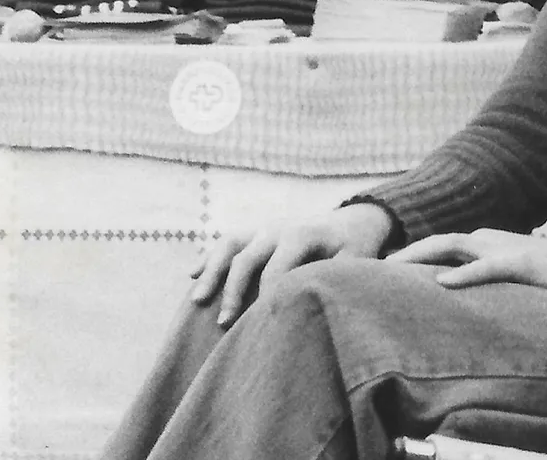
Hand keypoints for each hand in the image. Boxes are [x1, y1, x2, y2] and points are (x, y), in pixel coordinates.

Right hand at [189, 204, 394, 326]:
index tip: (260, 326)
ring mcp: (264, 227)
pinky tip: (192, 275)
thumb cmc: (354, 248)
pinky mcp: (256, 231)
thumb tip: (317, 308)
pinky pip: (227, 241)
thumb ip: (334, 281)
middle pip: (247, 259)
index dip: (266, 299)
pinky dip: (209, 257)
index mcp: (302, 234)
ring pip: (230, 245)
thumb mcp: (353, 262)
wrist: (353, 219)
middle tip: (224, 324)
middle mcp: (278, 227)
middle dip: (234, 292)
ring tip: (198, 300)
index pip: (276, 270)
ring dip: (212, 271)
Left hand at [388, 229, 546, 293]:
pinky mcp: (521, 264)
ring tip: (394, 269)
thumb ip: (486, 282)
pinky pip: (486, 268)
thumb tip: (458, 297)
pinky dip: (462, 275)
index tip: (384, 272)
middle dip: (406, 255)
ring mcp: (503, 250)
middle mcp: (488, 241)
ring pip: (454, 247)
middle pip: (438, 243)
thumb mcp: (513, 278)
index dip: (412, 257)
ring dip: (422, 257)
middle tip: (375, 270)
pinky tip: (443, 283)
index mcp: (485, 244)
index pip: (440, 247)